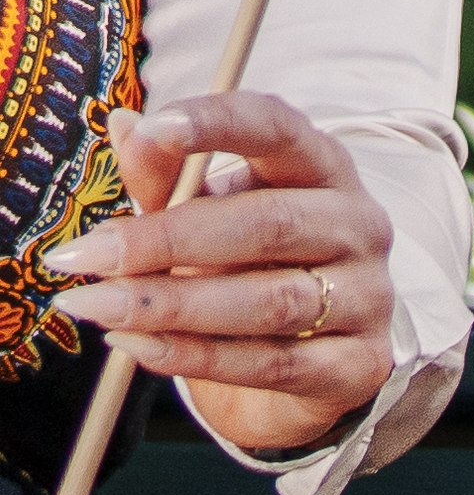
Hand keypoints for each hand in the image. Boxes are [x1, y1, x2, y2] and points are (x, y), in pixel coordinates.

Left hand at [44, 92, 398, 455]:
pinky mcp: (359, 365)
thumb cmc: (248, 272)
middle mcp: (358, 225)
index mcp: (322, 170)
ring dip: (170, 305)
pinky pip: (271, 363)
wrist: (301, 370)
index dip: (219, 123)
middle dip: (167, 239)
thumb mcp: (204, 215)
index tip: (152, 129)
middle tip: (86, 256)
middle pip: (270, 224)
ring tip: (96, 305)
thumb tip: (126, 125)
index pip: (280, 129)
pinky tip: (136, 345)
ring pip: (269, 301)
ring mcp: (367, 296)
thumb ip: (167, 178)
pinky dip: (194, 356)